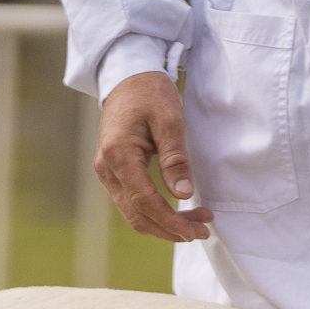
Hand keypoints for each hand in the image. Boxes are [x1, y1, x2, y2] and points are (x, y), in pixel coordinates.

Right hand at [94, 71, 210, 241]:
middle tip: (203, 230)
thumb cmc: (150, 94)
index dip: (171, 222)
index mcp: (118, 155)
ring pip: (134, 214)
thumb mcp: (170, 120)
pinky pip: (132, 203)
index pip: (145, 201)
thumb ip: (175, 158)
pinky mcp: (113, 173)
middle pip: (137, 215)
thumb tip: (183, 194)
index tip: (197, 230)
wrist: (128, 78)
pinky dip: (155, 214)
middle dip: (170, 229)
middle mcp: (106, 168)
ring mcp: (107, 172)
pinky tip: (177, 213)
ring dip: (164, 224)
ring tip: (196, 223)